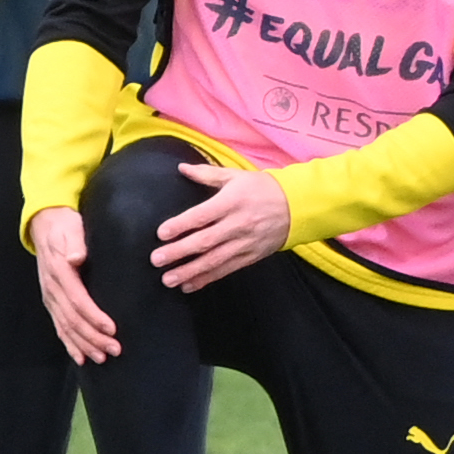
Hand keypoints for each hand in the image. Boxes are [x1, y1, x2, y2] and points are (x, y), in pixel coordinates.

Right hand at [31, 206, 120, 364]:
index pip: (78, 301)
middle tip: (115, 349)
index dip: (94, 317)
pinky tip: (81, 357)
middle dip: (94, 337)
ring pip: (66, 328)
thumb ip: (76, 243)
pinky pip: (59, 327)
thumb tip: (77, 257)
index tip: (112, 328)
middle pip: (73, 320)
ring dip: (84, 345)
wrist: (45, 224)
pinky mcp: (51, 302)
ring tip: (102, 357)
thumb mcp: (72, 228)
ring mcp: (50, 298)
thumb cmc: (66, 226)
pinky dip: (70, 344)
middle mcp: (52, 290)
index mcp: (60, 273)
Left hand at [151, 164, 290, 292]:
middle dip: (179, 252)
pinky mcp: (250, 256)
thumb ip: (207, 174)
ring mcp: (245, 242)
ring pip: (214, 260)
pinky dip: (207, 279)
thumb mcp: (236, 176)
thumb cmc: (263, 188)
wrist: (297, 206)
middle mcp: (238, 224)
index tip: (161, 233)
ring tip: (168, 279)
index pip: (202, 215)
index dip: (181, 225)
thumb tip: (181, 168)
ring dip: (190, 271)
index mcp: (232, 201)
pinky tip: (188, 286)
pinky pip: (226, 270)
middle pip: (205, 241)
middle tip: (156, 259)